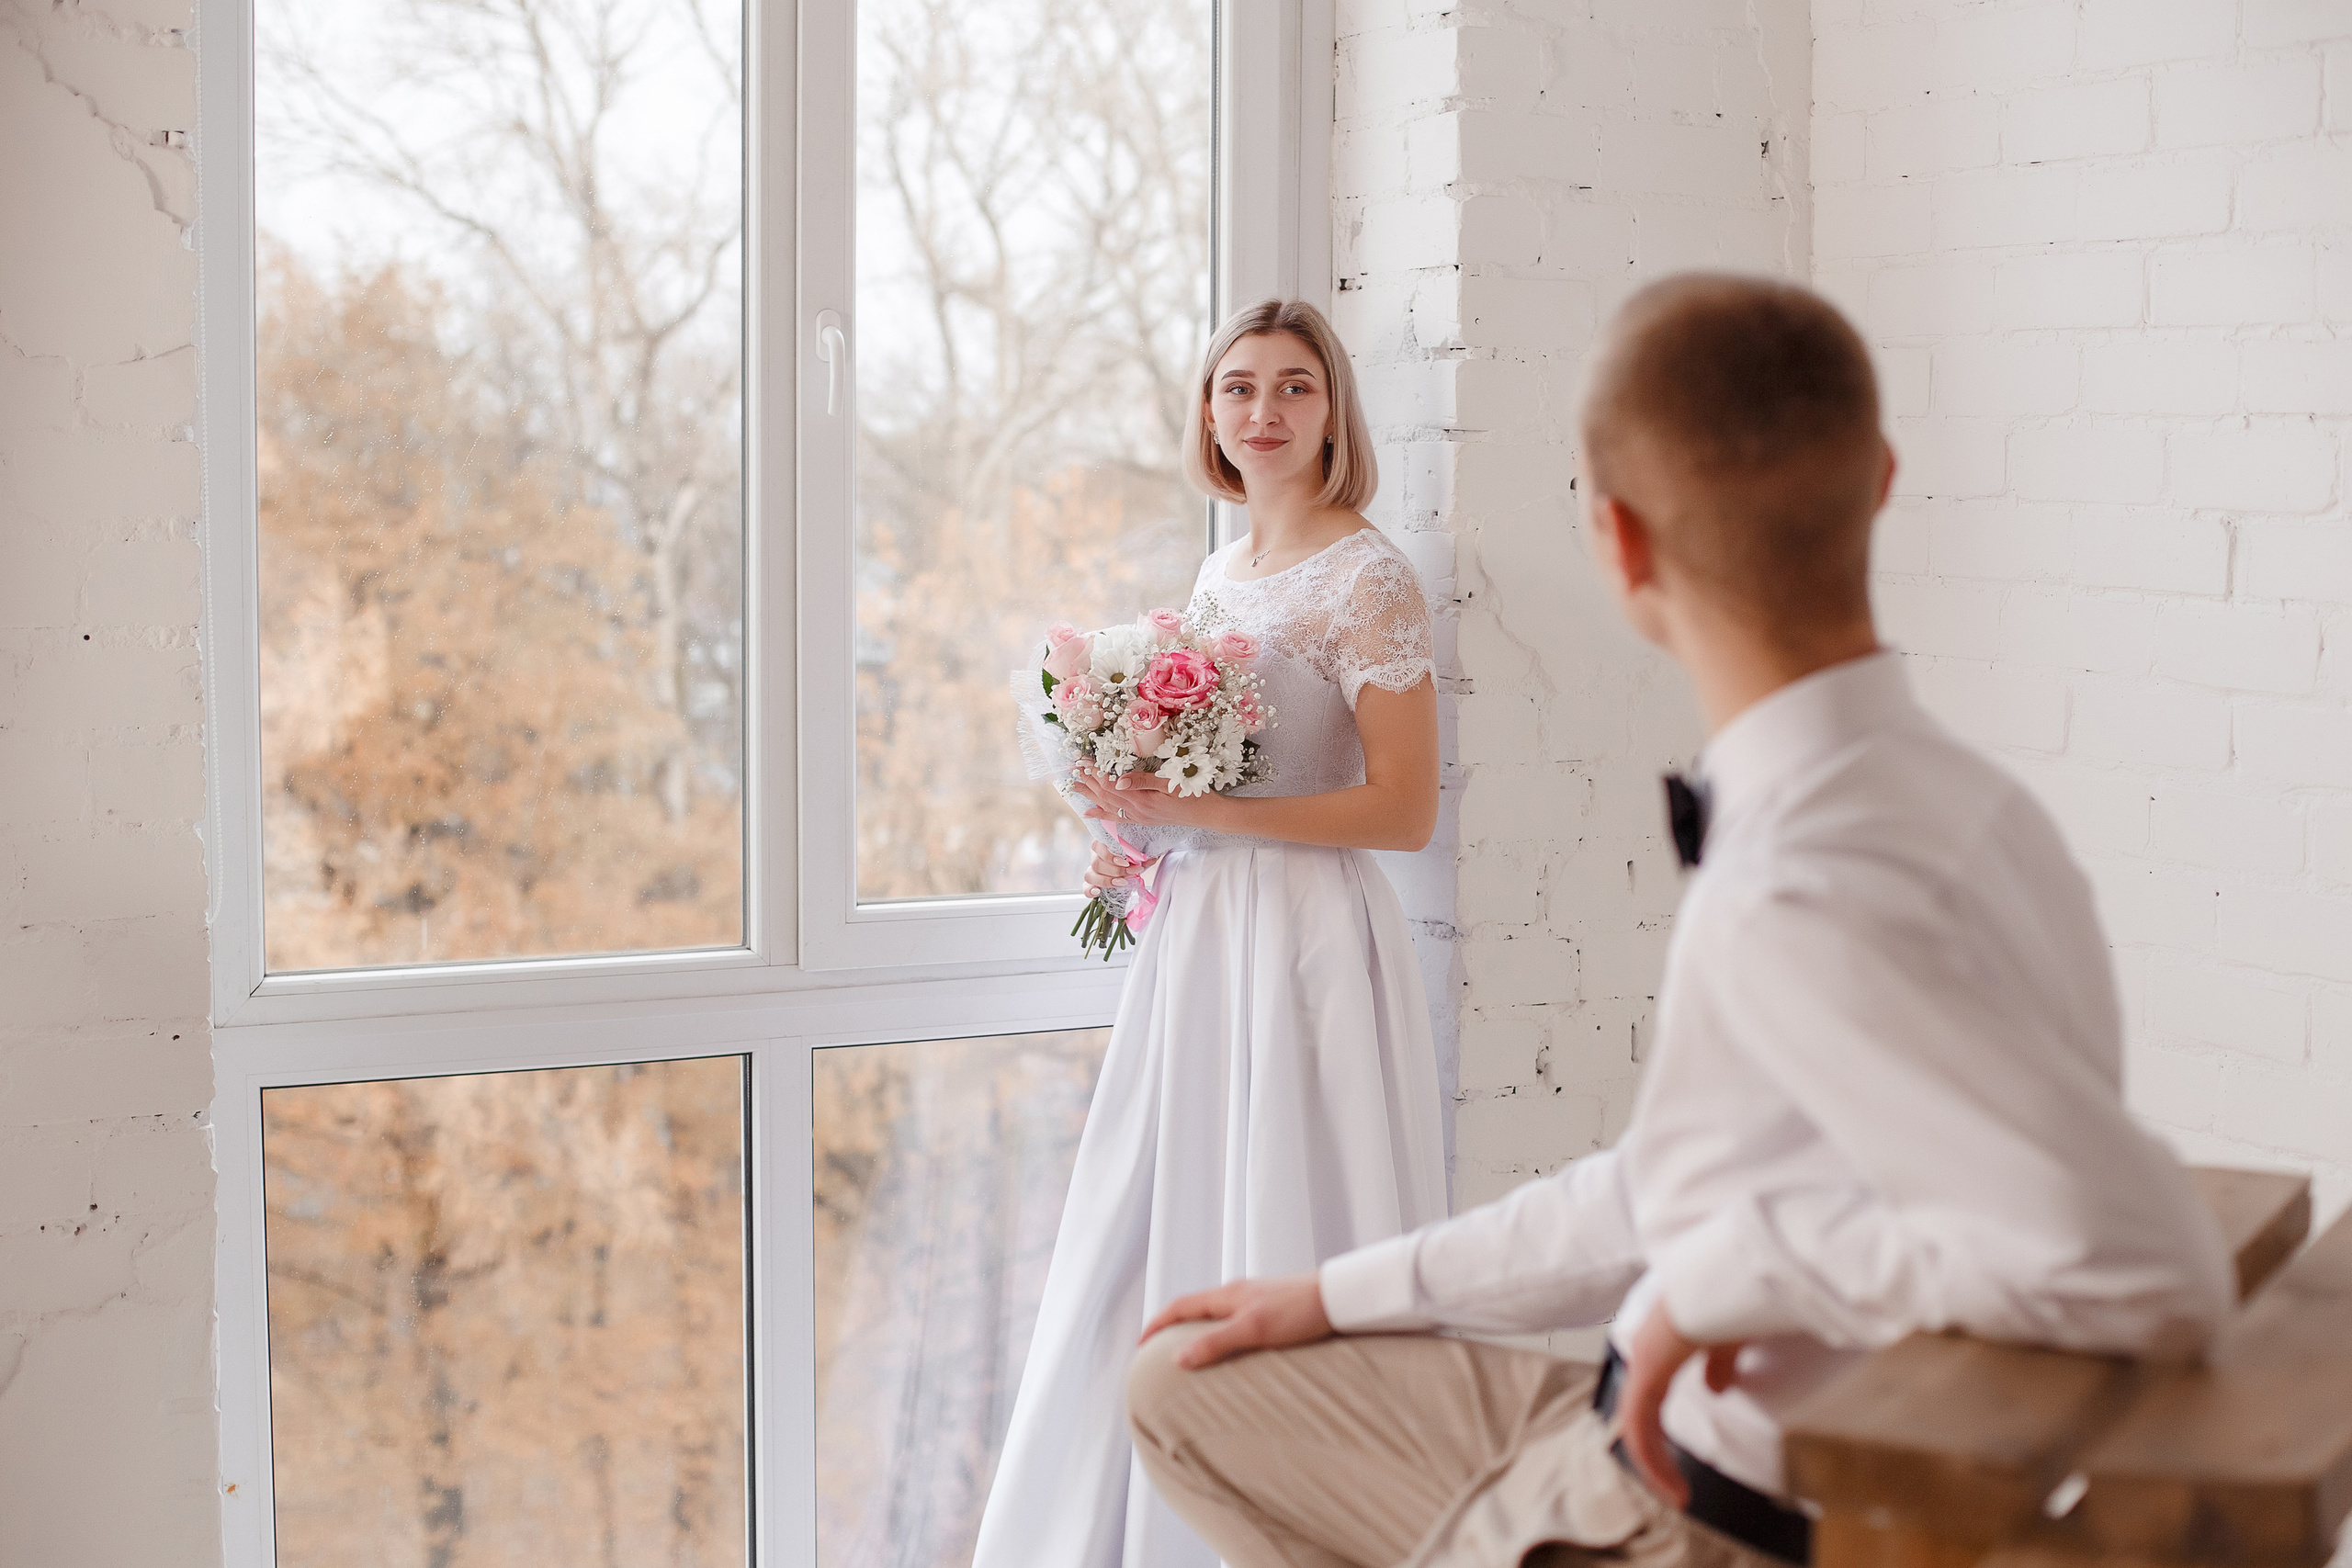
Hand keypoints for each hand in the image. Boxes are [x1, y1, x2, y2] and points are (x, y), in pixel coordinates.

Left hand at [1071, 767, 1214, 830]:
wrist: (1207, 814)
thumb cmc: (1193, 794)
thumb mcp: (1171, 783)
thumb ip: (1144, 781)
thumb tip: (1118, 780)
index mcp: (1142, 800)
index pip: (1111, 784)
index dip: (1095, 772)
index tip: (1082, 761)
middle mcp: (1137, 811)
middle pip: (1105, 794)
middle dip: (1088, 781)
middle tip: (1072, 769)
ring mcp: (1139, 817)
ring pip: (1108, 805)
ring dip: (1090, 795)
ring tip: (1073, 787)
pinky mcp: (1143, 819)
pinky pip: (1117, 817)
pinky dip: (1101, 813)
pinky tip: (1089, 811)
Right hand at [1083, 841, 1155, 892]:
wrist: (1133, 866)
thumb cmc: (1134, 856)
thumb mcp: (1139, 854)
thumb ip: (1142, 856)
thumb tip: (1148, 859)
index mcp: (1103, 843)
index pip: (1098, 846)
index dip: (1110, 856)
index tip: (1127, 862)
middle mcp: (1095, 855)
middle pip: (1096, 863)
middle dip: (1116, 871)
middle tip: (1131, 873)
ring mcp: (1092, 869)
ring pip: (1089, 875)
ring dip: (1107, 880)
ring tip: (1122, 882)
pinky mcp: (1092, 883)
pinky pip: (1085, 887)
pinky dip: (1089, 891)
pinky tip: (1098, 892)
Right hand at [1139, 1274, 1332, 1368]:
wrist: (1339, 1298)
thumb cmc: (1298, 1312)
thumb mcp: (1254, 1330)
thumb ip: (1216, 1343)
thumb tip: (1177, 1358)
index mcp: (1227, 1295)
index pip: (1181, 1306)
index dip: (1157, 1323)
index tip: (1141, 1344)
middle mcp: (1237, 1293)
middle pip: (1194, 1307)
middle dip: (1172, 1325)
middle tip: (1158, 1348)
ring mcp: (1254, 1299)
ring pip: (1215, 1313)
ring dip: (1196, 1329)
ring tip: (1189, 1351)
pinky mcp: (1271, 1308)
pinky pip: (1233, 1319)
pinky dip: (1219, 1332)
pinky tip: (1231, 1347)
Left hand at [1615, 1302, 1743, 1509]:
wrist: (1727, 1276)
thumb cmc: (1730, 1297)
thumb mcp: (1728, 1339)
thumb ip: (1720, 1363)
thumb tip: (1717, 1388)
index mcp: (1662, 1346)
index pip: (1649, 1398)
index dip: (1660, 1434)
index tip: (1677, 1462)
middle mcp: (1645, 1354)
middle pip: (1637, 1418)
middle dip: (1653, 1458)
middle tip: (1674, 1490)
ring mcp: (1643, 1362)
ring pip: (1636, 1427)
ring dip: (1654, 1465)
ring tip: (1677, 1495)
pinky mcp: (1647, 1371)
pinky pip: (1639, 1426)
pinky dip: (1652, 1458)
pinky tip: (1674, 1482)